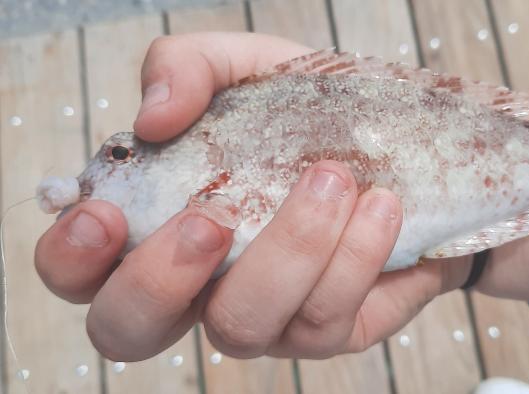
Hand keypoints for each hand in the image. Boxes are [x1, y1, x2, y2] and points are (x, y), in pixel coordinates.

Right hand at [35, 32, 472, 360]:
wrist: (411, 147)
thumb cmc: (309, 113)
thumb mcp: (246, 69)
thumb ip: (188, 69)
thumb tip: (153, 116)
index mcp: (159, 225)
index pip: (80, 273)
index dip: (72, 260)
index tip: (104, 213)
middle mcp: (199, 285)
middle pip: (131, 331)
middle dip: (161, 281)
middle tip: (211, 219)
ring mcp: (264, 317)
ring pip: (242, 327)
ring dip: (287, 251)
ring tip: (332, 177)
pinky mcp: (328, 332)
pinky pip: (325, 320)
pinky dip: (354, 256)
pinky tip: (380, 206)